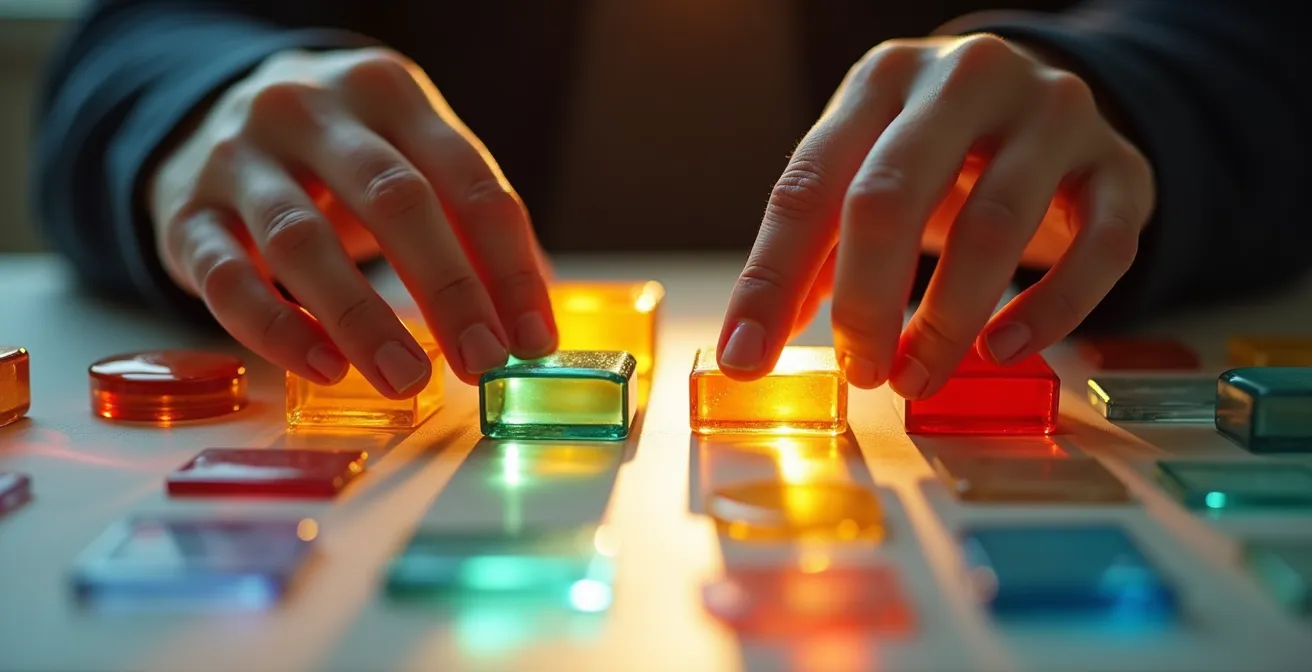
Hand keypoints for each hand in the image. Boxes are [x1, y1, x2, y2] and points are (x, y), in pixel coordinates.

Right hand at [148, 48, 555, 395]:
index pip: (466, 178)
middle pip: (394, 200)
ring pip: (302, 241)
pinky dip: (278, 330)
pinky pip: (229, 279)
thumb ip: (467, 224)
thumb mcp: (408, 158)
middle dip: (448, 289)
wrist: (208, 119)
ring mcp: (238, 158)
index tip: (534, 338)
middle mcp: (309, 111)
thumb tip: (532, 318)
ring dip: (362, 319)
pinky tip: (324, 369)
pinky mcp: (184, 215)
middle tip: (481, 360)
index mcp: (386, 92)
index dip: (507, 264)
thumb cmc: (339, 158)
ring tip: (406, 379)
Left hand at [717, 34, 1153, 397]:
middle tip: (859, 372)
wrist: (1042, 108)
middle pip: (892, 197)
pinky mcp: (1122, 165)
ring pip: (995, 226)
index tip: (748, 359)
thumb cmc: (932, 157)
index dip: (771, 280)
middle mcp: (965, 79)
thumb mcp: (862, 180)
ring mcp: (1052, 113)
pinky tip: (1003, 351)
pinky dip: (1052, 310)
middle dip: (864, 303)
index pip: (808, 184)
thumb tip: (752, 348)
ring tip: (916, 377)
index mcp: (881, 80)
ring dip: (947, 320)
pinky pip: (1100, 247)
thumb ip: (810, 257)